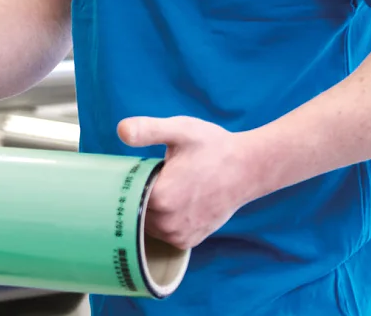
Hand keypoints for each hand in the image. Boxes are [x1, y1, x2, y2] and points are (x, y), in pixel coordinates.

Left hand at [119, 115, 267, 249]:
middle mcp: (168, 223)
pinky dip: (161, 220)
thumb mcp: (180, 131)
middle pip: (131, 211)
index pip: (122, 195)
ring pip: (144, 224)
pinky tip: (171, 202)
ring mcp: (179, 235)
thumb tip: (122, 130)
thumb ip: (148, 129)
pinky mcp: (189, 240)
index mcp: (160, 198)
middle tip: (149, 176)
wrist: (248, 168)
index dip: (123, 181)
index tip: (130, 170)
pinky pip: (161, 234)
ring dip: (147, 209)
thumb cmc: (213, 147)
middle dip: (135, 195)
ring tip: (164, 188)